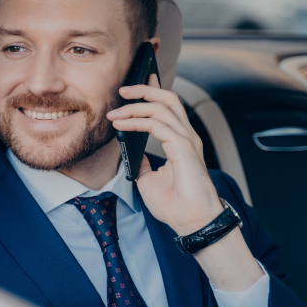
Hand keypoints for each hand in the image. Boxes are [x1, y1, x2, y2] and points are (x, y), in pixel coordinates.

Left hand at [107, 76, 264, 291]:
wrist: (191, 222)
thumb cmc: (176, 205)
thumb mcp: (149, 180)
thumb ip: (142, 163)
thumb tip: (130, 152)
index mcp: (181, 141)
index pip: (168, 107)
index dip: (153, 91)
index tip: (136, 84)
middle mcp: (186, 136)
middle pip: (168, 98)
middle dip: (145, 89)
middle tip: (123, 89)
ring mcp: (186, 140)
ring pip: (161, 107)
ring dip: (134, 107)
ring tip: (115, 114)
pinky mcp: (183, 147)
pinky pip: (156, 125)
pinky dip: (136, 122)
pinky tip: (122, 126)